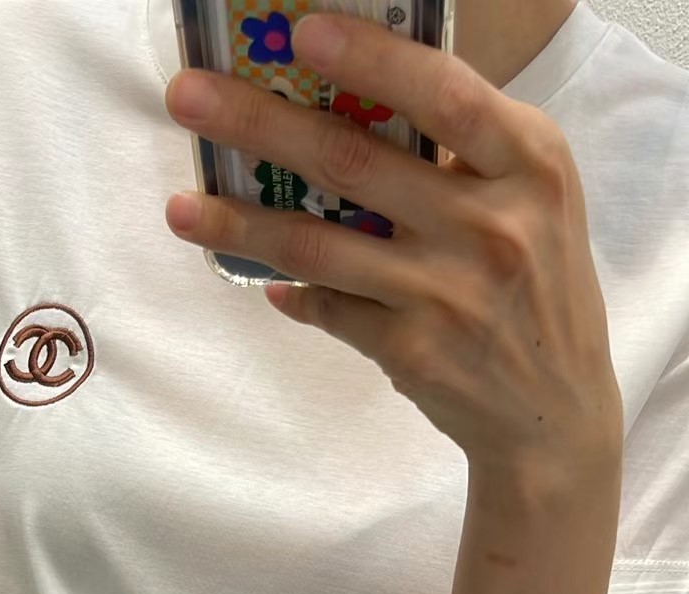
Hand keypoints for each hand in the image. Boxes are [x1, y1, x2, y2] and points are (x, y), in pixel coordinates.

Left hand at [163, 9, 623, 476]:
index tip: (302, 32)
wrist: (555, 414)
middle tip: (187, 97)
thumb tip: (348, 103)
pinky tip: (258, 277)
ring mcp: (448, 293)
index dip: (370, 58)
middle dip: (259, 123)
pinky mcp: (413, 351)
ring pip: (320, 244)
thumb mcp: (532, 201)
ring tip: (179, 208)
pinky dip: (290, 291)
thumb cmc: (537, 288)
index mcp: (530, 163)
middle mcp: (491, 224)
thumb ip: (465, 152)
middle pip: (353, 161)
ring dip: (239, 222)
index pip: (443, 94)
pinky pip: (329, 308)